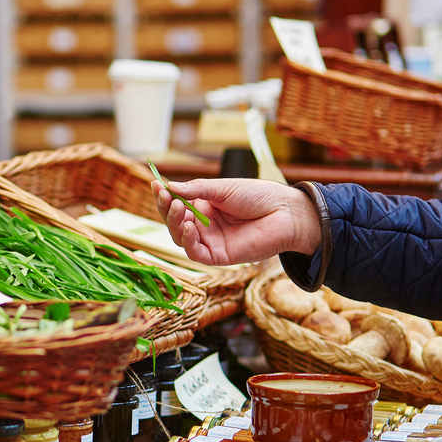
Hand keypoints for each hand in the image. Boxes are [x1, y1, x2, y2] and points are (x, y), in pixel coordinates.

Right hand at [151, 177, 320, 264]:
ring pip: (181, 238)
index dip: (164, 197)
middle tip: (167, 197)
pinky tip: (189, 226)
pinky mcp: (219, 256)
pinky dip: (188, 240)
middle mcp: (205, 225)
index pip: (176, 204)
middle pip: (174, 222)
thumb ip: (196, 190)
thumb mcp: (223, 188)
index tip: (156, 185)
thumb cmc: (258, 196)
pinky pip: (195, 253)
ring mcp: (211, 241)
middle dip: (167, 209)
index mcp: (204, 207)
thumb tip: (169, 187)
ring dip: (175, 223)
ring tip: (179, 208)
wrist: (285, 212)